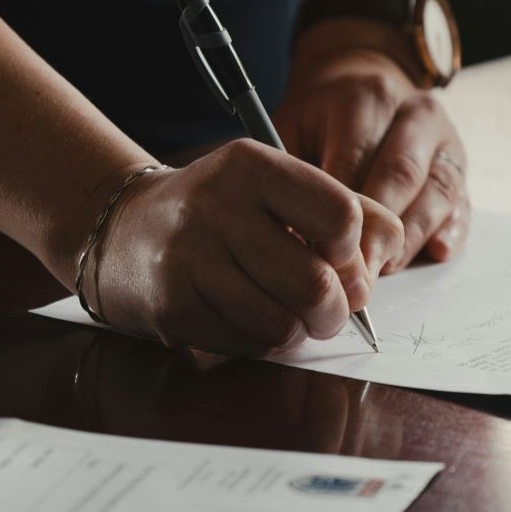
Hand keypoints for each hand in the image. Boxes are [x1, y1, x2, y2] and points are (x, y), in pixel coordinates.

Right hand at [88, 140, 404, 356]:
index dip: (353, 251)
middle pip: (317, 284)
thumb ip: (344, 208)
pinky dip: (260, 341)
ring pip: (284, 324)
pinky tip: (244, 317)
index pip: (341, 216)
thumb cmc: (219, 211)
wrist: (123, 229)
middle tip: (327, 309)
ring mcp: (189, 259)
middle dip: (335, 310)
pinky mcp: (173, 307)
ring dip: (297, 330)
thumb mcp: (276, 187)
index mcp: (252, 166)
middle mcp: (217, 206)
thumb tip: (387, 255)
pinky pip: (248, 344)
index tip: (338, 257)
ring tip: (284, 312)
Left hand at [275, 37, 470, 270]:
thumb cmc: (318, 119)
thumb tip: (291, 237)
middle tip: (354, 275)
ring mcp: (444, 138)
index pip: (355, 161)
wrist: (360, 82)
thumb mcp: (292, 129)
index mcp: (366, 98)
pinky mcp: (460, 164)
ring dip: (411, 238)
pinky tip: (435, 252)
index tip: (319, 254)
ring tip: (383, 270)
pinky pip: (462, 201)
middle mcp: (413, 112)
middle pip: (401, 176)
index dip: (338, 213)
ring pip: (436, 192)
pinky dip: (451, 230)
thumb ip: (292, 176)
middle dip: (377, 232)